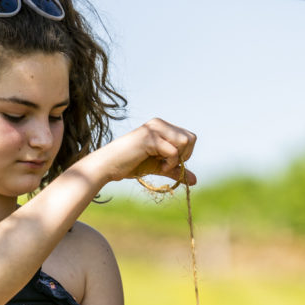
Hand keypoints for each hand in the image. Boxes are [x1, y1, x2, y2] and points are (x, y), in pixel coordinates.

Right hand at [81, 118, 197, 184]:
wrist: (109, 166)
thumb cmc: (131, 165)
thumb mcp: (158, 167)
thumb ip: (176, 170)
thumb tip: (195, 181)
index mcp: (161, 126)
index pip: (189, 137)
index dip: (185, 153)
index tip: (169, 162)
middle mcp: (159, 124)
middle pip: (190, 138)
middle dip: (184, 155)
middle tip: (166, 163)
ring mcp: (154, 129)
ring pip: (185, 141)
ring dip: (176, 158)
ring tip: (161, 164)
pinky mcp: (150, 138)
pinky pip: (173, 151)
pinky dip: (169, 163)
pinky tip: (157, 165)